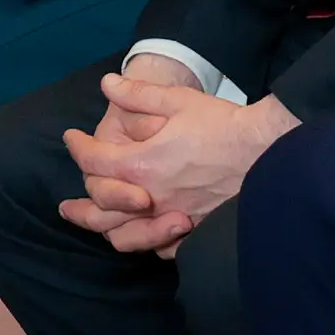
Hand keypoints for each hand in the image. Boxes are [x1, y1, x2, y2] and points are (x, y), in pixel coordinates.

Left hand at [57, 68, 291, 253]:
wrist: (269, 150)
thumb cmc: (224, 124)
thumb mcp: (178, 101)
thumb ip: (138, 95)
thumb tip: (107, 84)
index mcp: (142, 165)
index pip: (94, 162)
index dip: (77, 148)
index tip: (72, 139)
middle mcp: (152, 199)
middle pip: (100, 212)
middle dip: (78, 208)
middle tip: (65, 206)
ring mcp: (174, 220)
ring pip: (126, 238)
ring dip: (107, 232)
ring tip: (98, 231)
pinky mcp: (197, 233)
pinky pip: (163, 250)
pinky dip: (148, 244)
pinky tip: (143, 237)